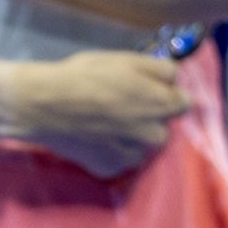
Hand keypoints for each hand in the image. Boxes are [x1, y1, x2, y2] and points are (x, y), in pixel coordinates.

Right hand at [6, 51, 189, 179]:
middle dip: (148, 118)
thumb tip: (175, 76)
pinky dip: (110, 150)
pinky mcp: (111, 168)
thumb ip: (158, 67)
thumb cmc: (84, 75)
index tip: (148, 89)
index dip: (165, 93)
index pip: (183, 100)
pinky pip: (118, 159)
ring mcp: (133, 156)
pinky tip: (92, 137)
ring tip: (104, 122)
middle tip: (121, 105)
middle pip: (162, 127)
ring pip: (140, 146)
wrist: (44, 104)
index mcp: (161, 104)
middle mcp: (155, 134)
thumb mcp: (123, 58)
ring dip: (131, 137)